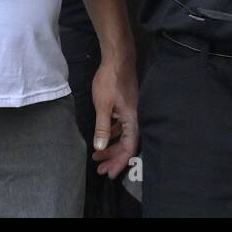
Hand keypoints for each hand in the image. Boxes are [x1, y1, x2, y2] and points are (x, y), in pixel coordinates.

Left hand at [89, 55, 138, 178]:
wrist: (117, 58)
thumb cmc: (110, 80)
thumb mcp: (103, 105)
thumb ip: (102, 127)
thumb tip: (100, 147)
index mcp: (132, 119)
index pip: (129, 147)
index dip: (120, 161)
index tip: (109, 173)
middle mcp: (134, 117)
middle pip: (126, 143)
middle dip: (113, 157)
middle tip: (100, 168)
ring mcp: (130, 110)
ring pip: (122, 134)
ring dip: (111, 145)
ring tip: (97, 153)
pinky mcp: (125, 105)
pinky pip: (120, 125)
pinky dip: (111, 132)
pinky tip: (102, 134)